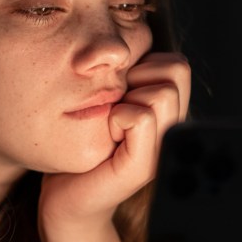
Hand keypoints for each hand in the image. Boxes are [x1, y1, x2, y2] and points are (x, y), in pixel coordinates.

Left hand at [39, 52, 190, 228]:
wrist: (65, 199)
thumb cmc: (82, 145)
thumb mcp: (109, 102)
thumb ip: (128, 77)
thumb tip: (127, 42)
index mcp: (169, 114)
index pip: (176, 63)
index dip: (143, 67)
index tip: (120, 93)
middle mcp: (174, 131)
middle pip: (175, 70)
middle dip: (137, 78)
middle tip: (115, 107)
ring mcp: (163, 151)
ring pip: (161, 92)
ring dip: (126, 98)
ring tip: (111, 123)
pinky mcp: (143, 167)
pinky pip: (141, 117)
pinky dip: (117, 118)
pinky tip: (106, 136)